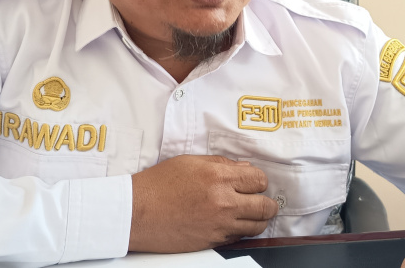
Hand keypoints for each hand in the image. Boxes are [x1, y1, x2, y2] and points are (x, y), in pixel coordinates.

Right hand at [128, 155, 278, 252]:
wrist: (137, 212)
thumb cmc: (158, 184)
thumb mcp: (189, 162)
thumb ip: (220, 164)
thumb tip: (242, 168)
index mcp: (218, 177)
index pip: (259, 179)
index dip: (259, 180)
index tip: (255, 182)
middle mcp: (223, 202)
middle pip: (265, 206)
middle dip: (267, 202)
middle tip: (262, 201)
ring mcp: (219, 225)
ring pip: (257, 226)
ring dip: (257, 219)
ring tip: (251, 214)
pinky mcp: (213, 241)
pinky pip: (239, 237)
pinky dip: (240, 231)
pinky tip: (232, 223)